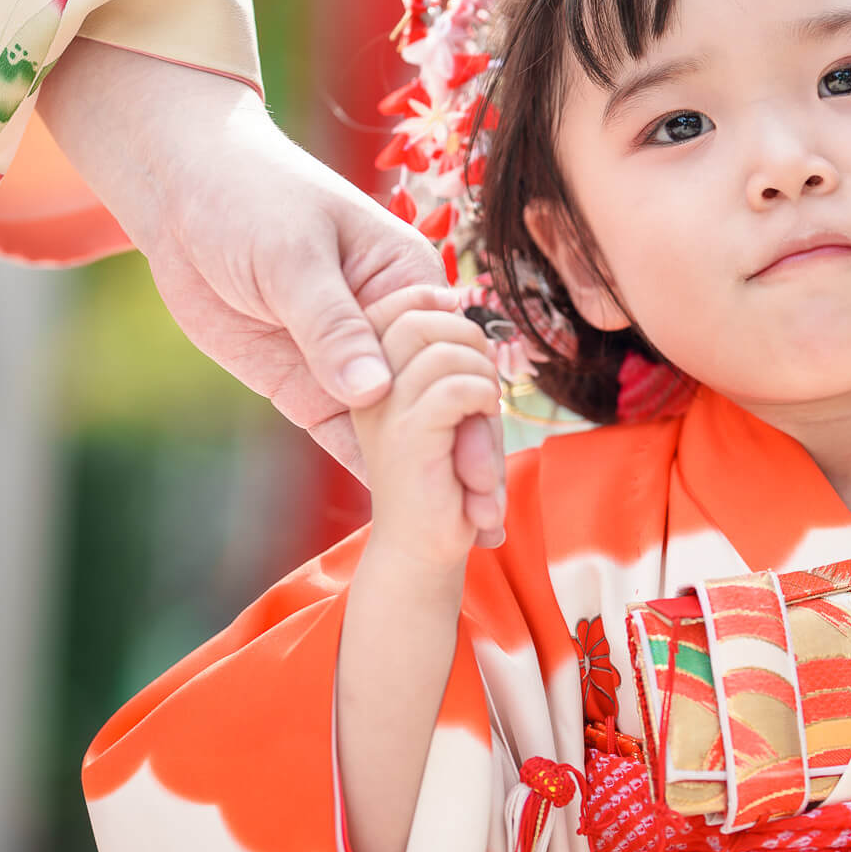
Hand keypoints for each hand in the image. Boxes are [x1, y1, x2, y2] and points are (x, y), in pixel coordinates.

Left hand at [33, 39, 505, 539]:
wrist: (181, 194)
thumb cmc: (251, 198)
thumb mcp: (294, 257)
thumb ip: (333, 326)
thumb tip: (373, 390)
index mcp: (408, 280)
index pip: (456, 356)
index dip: (473, 414)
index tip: (481, 470)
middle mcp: (391, 327)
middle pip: (436, 400)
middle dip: (460, 458)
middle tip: (480, 522)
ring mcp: (347, 359)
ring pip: (397, 425)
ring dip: (423, 475)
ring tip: (452, 535)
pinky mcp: (306, 384)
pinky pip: (343, 435)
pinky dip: (371, 471)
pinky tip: (397, 514)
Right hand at [353, 284, 507, 567]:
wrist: (424, 548)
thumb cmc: (447, 474)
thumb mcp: (450, 404)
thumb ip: (449, 358)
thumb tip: (465, 312)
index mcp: (369, 376)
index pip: (396, 308)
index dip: (436, 304)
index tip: (466, 328)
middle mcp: (366, 390)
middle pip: (417, 320)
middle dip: (467, 339)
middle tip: (481, 383)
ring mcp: (381, 412)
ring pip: (443, 353)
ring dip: (481, 376)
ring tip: (484, 413)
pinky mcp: (406, 438)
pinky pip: (454, 389)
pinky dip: (482, 398)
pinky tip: (482, 423)